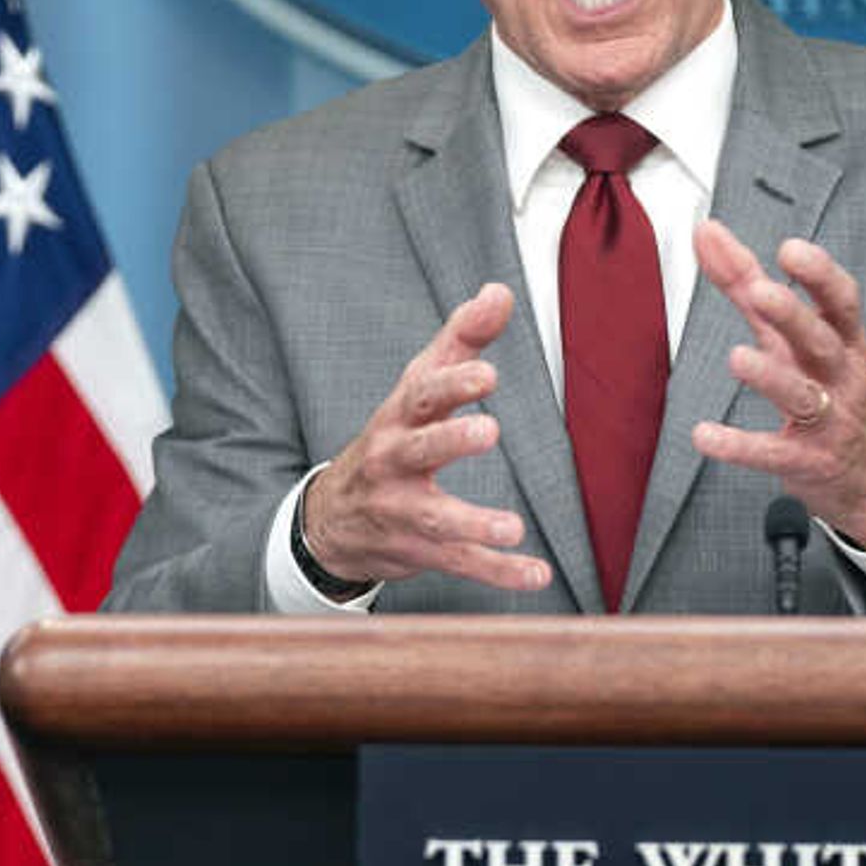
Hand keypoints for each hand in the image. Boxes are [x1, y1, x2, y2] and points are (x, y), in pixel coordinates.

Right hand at [299, 283, 557, 595]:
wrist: (331, 519)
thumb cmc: (392, 438)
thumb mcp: (417, 388)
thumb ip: (461, 340)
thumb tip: (498, 292)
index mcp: (399, 417)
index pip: (422, 395)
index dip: (452, 383)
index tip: (486, 374)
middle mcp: (393, 463)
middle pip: (419, 449)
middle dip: (449, 440)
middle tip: (488, 431)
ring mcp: (403, 511)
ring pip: (436, 517)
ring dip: (474, 522)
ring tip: (512, 527)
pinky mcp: (419, 551)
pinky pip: (460, 564)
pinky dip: (498, 572)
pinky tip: (535, 574)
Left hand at [687, 220, 865, 542]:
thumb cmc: (826, 386)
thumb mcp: (793, 334)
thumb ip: (747, 282)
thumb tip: (706, 233)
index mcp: (842, 340)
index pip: (841, 301)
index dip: (820, 276)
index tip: (791, 249)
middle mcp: (839, 376)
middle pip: (821, 341)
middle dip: (793, 316)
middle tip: (760, 292)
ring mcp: (828, 420)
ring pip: (802, 395)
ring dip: (771, 376)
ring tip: (738, 358)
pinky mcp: (808, 461)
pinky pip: (773, 452)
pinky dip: (738, 446)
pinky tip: (705, 435)